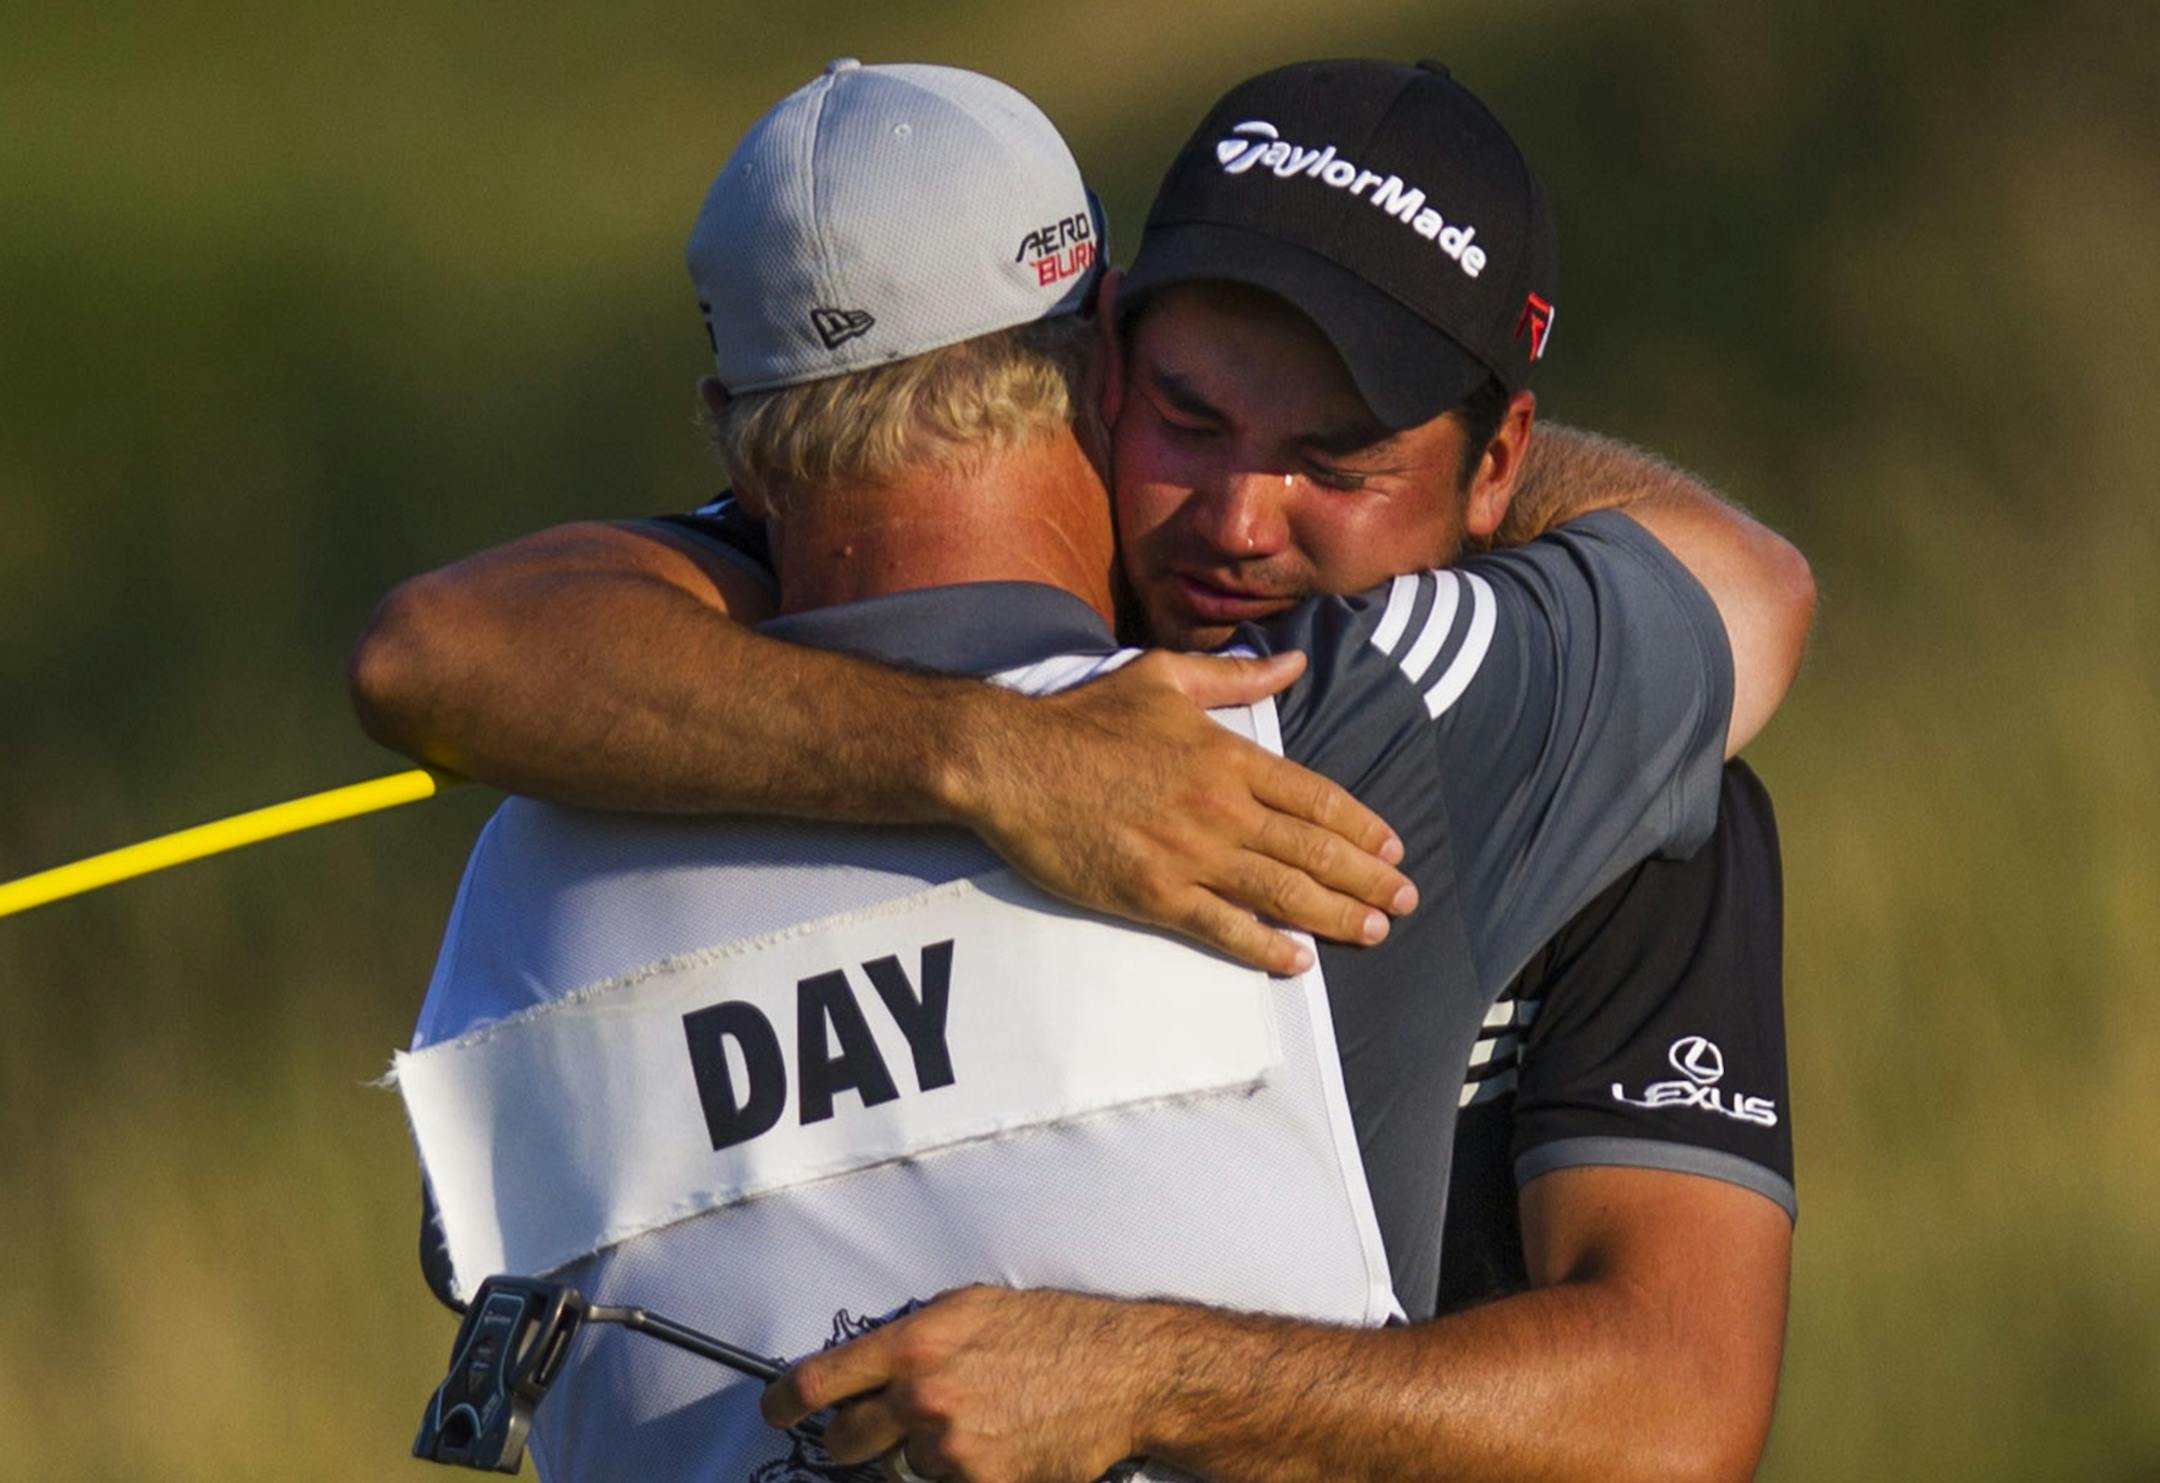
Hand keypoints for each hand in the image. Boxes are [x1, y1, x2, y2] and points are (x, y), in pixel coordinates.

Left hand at [762, 1287, 1148, 1482]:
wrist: (1119, 1372)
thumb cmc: (1049, 1329)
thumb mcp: (969, 1307)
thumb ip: (909, 1337)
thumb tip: (863, 1367)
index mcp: (913, 1344)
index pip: (817, 1382)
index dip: (781, 1403)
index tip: (773, 1412)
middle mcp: (923, 1397)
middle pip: (843, 1442)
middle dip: (850, 1440)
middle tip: (873, 1431)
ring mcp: (950, 1449)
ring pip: (898, 1469)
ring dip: (918, 1455)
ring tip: (971, 1423)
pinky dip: (959, 1473)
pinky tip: (995, 1445)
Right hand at [949, 650, 1417, 973]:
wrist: (1012, 763)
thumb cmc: (1084, 717)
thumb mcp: (1164, 678)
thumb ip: (1236, 677)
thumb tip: (1292, 662)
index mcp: (1228, 756)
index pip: (1317, 797)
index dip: (1361, 827)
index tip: (1391, 848)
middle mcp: (1221, 808)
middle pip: (1314, 850)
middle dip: (1367, 880)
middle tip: (1402, 901)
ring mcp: (1190, 855)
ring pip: (1283, 892)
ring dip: (1336, 916)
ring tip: (1372, 931)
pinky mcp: (1154, 895)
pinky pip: (1224, 928)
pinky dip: (1266, 947)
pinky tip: (1296, 960)